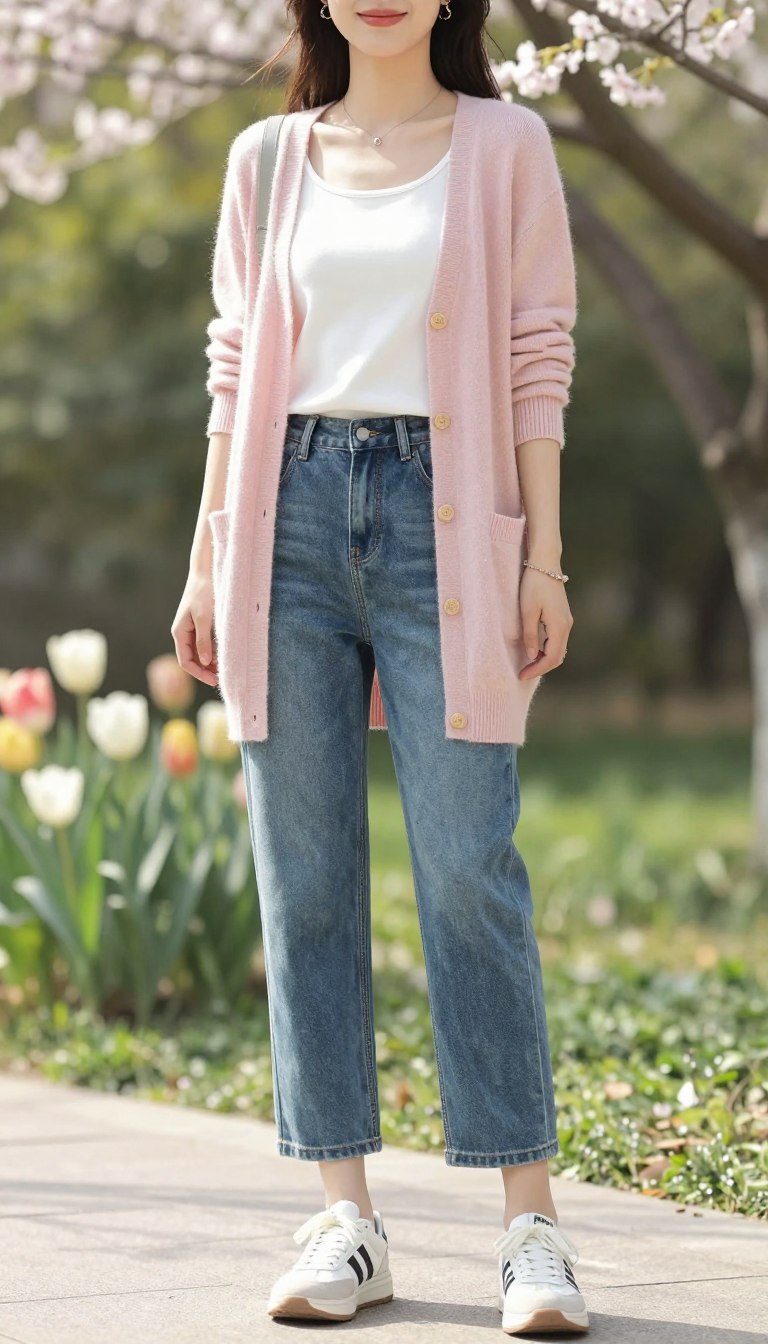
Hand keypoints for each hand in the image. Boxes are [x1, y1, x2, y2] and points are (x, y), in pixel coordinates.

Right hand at [171, 571, 218, 687]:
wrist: (206, 572)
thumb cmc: (204, 592)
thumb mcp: (204, 618)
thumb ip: (203, 640)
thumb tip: (205, 662)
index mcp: (179, 632)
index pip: (185, 661)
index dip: (199, 674)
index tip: (215, 680)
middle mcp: (184, 633)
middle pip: (192, 659)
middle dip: (206, 670)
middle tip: (223, 677)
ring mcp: (192, 629)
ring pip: (200, 653)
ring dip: (211, 662)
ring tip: (226, 667)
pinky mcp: (201, 624)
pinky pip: (205, 643)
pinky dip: (214, 651)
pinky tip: (225, 654)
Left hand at [518, 564, 572, 680]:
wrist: (545, 563)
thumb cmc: (534, 585)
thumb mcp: (527, 611)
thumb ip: (529, 635)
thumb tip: (531, 656)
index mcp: (559, 626)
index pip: (551, 658)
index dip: (537, 669)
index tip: (521, 675)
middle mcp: (567, 626)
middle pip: (557, 657)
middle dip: (541, 668)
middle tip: (523, 674)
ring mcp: (567, 621)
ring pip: (559, 649)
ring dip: (544, 660)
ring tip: (527, 665)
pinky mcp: (563, 617)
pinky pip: (557, 640)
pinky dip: (547, 650)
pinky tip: (534, 651)